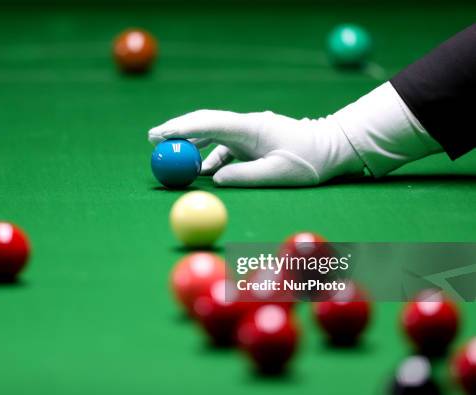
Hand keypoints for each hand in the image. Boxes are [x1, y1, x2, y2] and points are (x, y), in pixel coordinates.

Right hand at [148, 109, 364, 186]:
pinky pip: (224, 147)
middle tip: (152, 140)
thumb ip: (244, 177)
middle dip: (177, 131)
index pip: (208, 125)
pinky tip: (200, 170)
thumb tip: (213, 180)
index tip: (158, 136)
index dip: (180, 129)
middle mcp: (245, 126)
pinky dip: (209, 157)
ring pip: (212, 135)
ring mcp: (247, 133)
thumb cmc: (310, 161)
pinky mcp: (251, 141)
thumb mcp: (278, 174)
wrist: (332, 148)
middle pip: (204, 124)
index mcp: (250, 128)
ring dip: (191, 144)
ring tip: (170, 155)